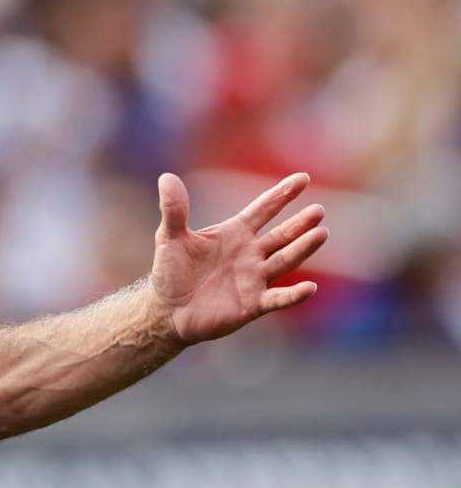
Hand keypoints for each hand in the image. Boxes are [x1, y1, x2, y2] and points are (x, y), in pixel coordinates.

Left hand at [149, 172, 328, 344]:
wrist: (168, 311)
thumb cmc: (170, 272)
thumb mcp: (170, 237)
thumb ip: (174, 210)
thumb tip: (166, 177)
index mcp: (234, 233)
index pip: (263, 209)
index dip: (282, 194)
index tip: (303, 178)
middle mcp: (251, 253)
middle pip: (282, 235)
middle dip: (300, 223)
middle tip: (318, 210)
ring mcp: (255, 279)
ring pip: (285, 261)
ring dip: (302, 249)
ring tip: (321, 233)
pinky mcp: (254, 304)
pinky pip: (278, 299)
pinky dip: (294, 295)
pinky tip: (310, 288)